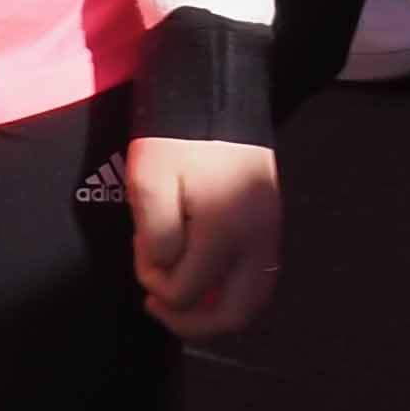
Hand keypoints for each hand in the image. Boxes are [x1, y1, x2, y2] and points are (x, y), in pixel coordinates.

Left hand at [126, 133, 280, 335]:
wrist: (215, 88)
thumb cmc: (176, 135)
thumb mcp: (149, 183)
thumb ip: (156, 239)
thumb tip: (168, 271)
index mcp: (226, 232)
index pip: (187, 291)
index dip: (153, 283)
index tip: (137, 250)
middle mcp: (258, 239)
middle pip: (235, 314)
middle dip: (192, 322)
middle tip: (159, 305)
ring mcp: (271, 230)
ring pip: (253, 299)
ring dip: (215, 309)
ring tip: (181, 294)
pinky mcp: (272, 219)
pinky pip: (258, 275)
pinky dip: (230, 287)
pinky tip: (203, 272)